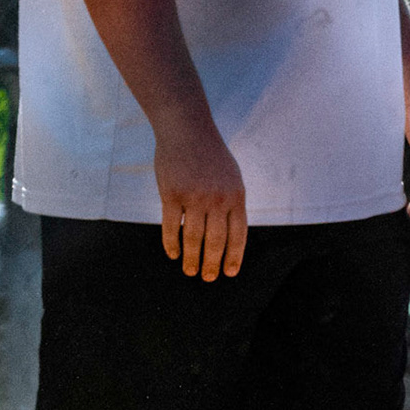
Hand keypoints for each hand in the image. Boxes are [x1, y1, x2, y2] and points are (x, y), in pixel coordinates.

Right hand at [156, 116, 247, 279]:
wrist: (187, 131)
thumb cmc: (211, 155)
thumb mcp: (232, 177)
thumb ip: (232, 203)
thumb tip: (230, 232)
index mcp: (236, 197)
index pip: (238, 235)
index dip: (234, 256)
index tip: (229, 272)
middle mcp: (217, 199)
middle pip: (216, 241)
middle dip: (212, 263)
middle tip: (208, 278)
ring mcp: (194, 197)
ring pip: (194, 237)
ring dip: (192, 258)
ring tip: (190, 271)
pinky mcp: (171, 194)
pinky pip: (171, 226)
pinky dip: (172, 243)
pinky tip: (173, 254)